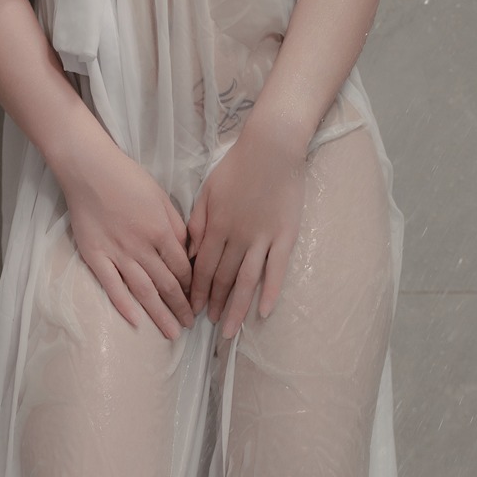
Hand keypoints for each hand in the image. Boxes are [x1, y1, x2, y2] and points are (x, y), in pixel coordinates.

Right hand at [56, 139, 194, 339]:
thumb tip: (189, 253)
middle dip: (181, 307)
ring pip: (144, 291)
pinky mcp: (95, 256)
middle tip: (190, 325)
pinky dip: (123, 305)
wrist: (89, 169)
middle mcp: (142, 247)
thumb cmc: (128, 178)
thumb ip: (177, 227)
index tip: (198, 300)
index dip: (193, 287)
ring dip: (160, 314)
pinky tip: (135, 321)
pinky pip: (111, 286)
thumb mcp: (162, 197)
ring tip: (172, 333)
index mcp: (162, 231)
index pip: (183, 268)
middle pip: (167, 285)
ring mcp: (117, 254)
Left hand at [186, 124, 306, 338]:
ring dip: (237, 308)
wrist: (272, 147)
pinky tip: (264, 312)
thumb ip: (197, 223)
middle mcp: (237, 237)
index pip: (203, 267)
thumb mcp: (207, 191)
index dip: (197, 291)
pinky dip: (270, 291)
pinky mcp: (286, 235)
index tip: (191, 309)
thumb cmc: (236, 167)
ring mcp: (263, 238)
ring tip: (229, 330)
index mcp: (216, 226)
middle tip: (207, 326)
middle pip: (223, 278)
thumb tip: (190, 254)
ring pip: (247, 280)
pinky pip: (277, 269)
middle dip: (214, 304)